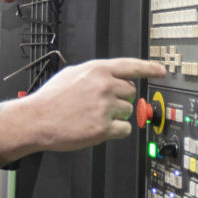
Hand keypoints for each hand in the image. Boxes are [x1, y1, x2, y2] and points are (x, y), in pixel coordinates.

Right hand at [12, 58, 165, 154]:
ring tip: (94, 116)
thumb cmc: (51, 99)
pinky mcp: (103, 128)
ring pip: (128, 111)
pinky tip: (99, 128)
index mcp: (97, 70)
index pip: (132, 66)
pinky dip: (115, 131)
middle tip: (102, 104)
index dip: (150, 68)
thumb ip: (95, 73)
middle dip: (121, 98)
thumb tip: (113, 77)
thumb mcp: (73, 74)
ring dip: (116, 116)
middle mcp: (104, 86)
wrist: (36, 119)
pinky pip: (124, 129)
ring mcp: (105, 107)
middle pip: (131, 92)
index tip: (161, 71)